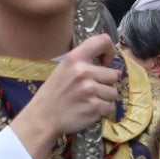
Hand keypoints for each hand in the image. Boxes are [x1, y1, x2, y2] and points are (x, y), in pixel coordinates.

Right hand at [11, 34, 123, 158]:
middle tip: (90, 90)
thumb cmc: (54, 93)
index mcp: (74, 59)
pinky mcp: (94, 107)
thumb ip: (85, 65)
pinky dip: (103, 110)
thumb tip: (116, 71)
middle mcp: (83, 72)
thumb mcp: (63, 70)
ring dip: (104, 98)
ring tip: (88, 100)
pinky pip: (110, 107)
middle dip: (106, 83)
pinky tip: (89, 109)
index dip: (110, 50)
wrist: (43, 118)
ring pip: (113, 92)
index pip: (102, 41)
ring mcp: (90, 90)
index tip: (107, 61)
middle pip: (113, 75)